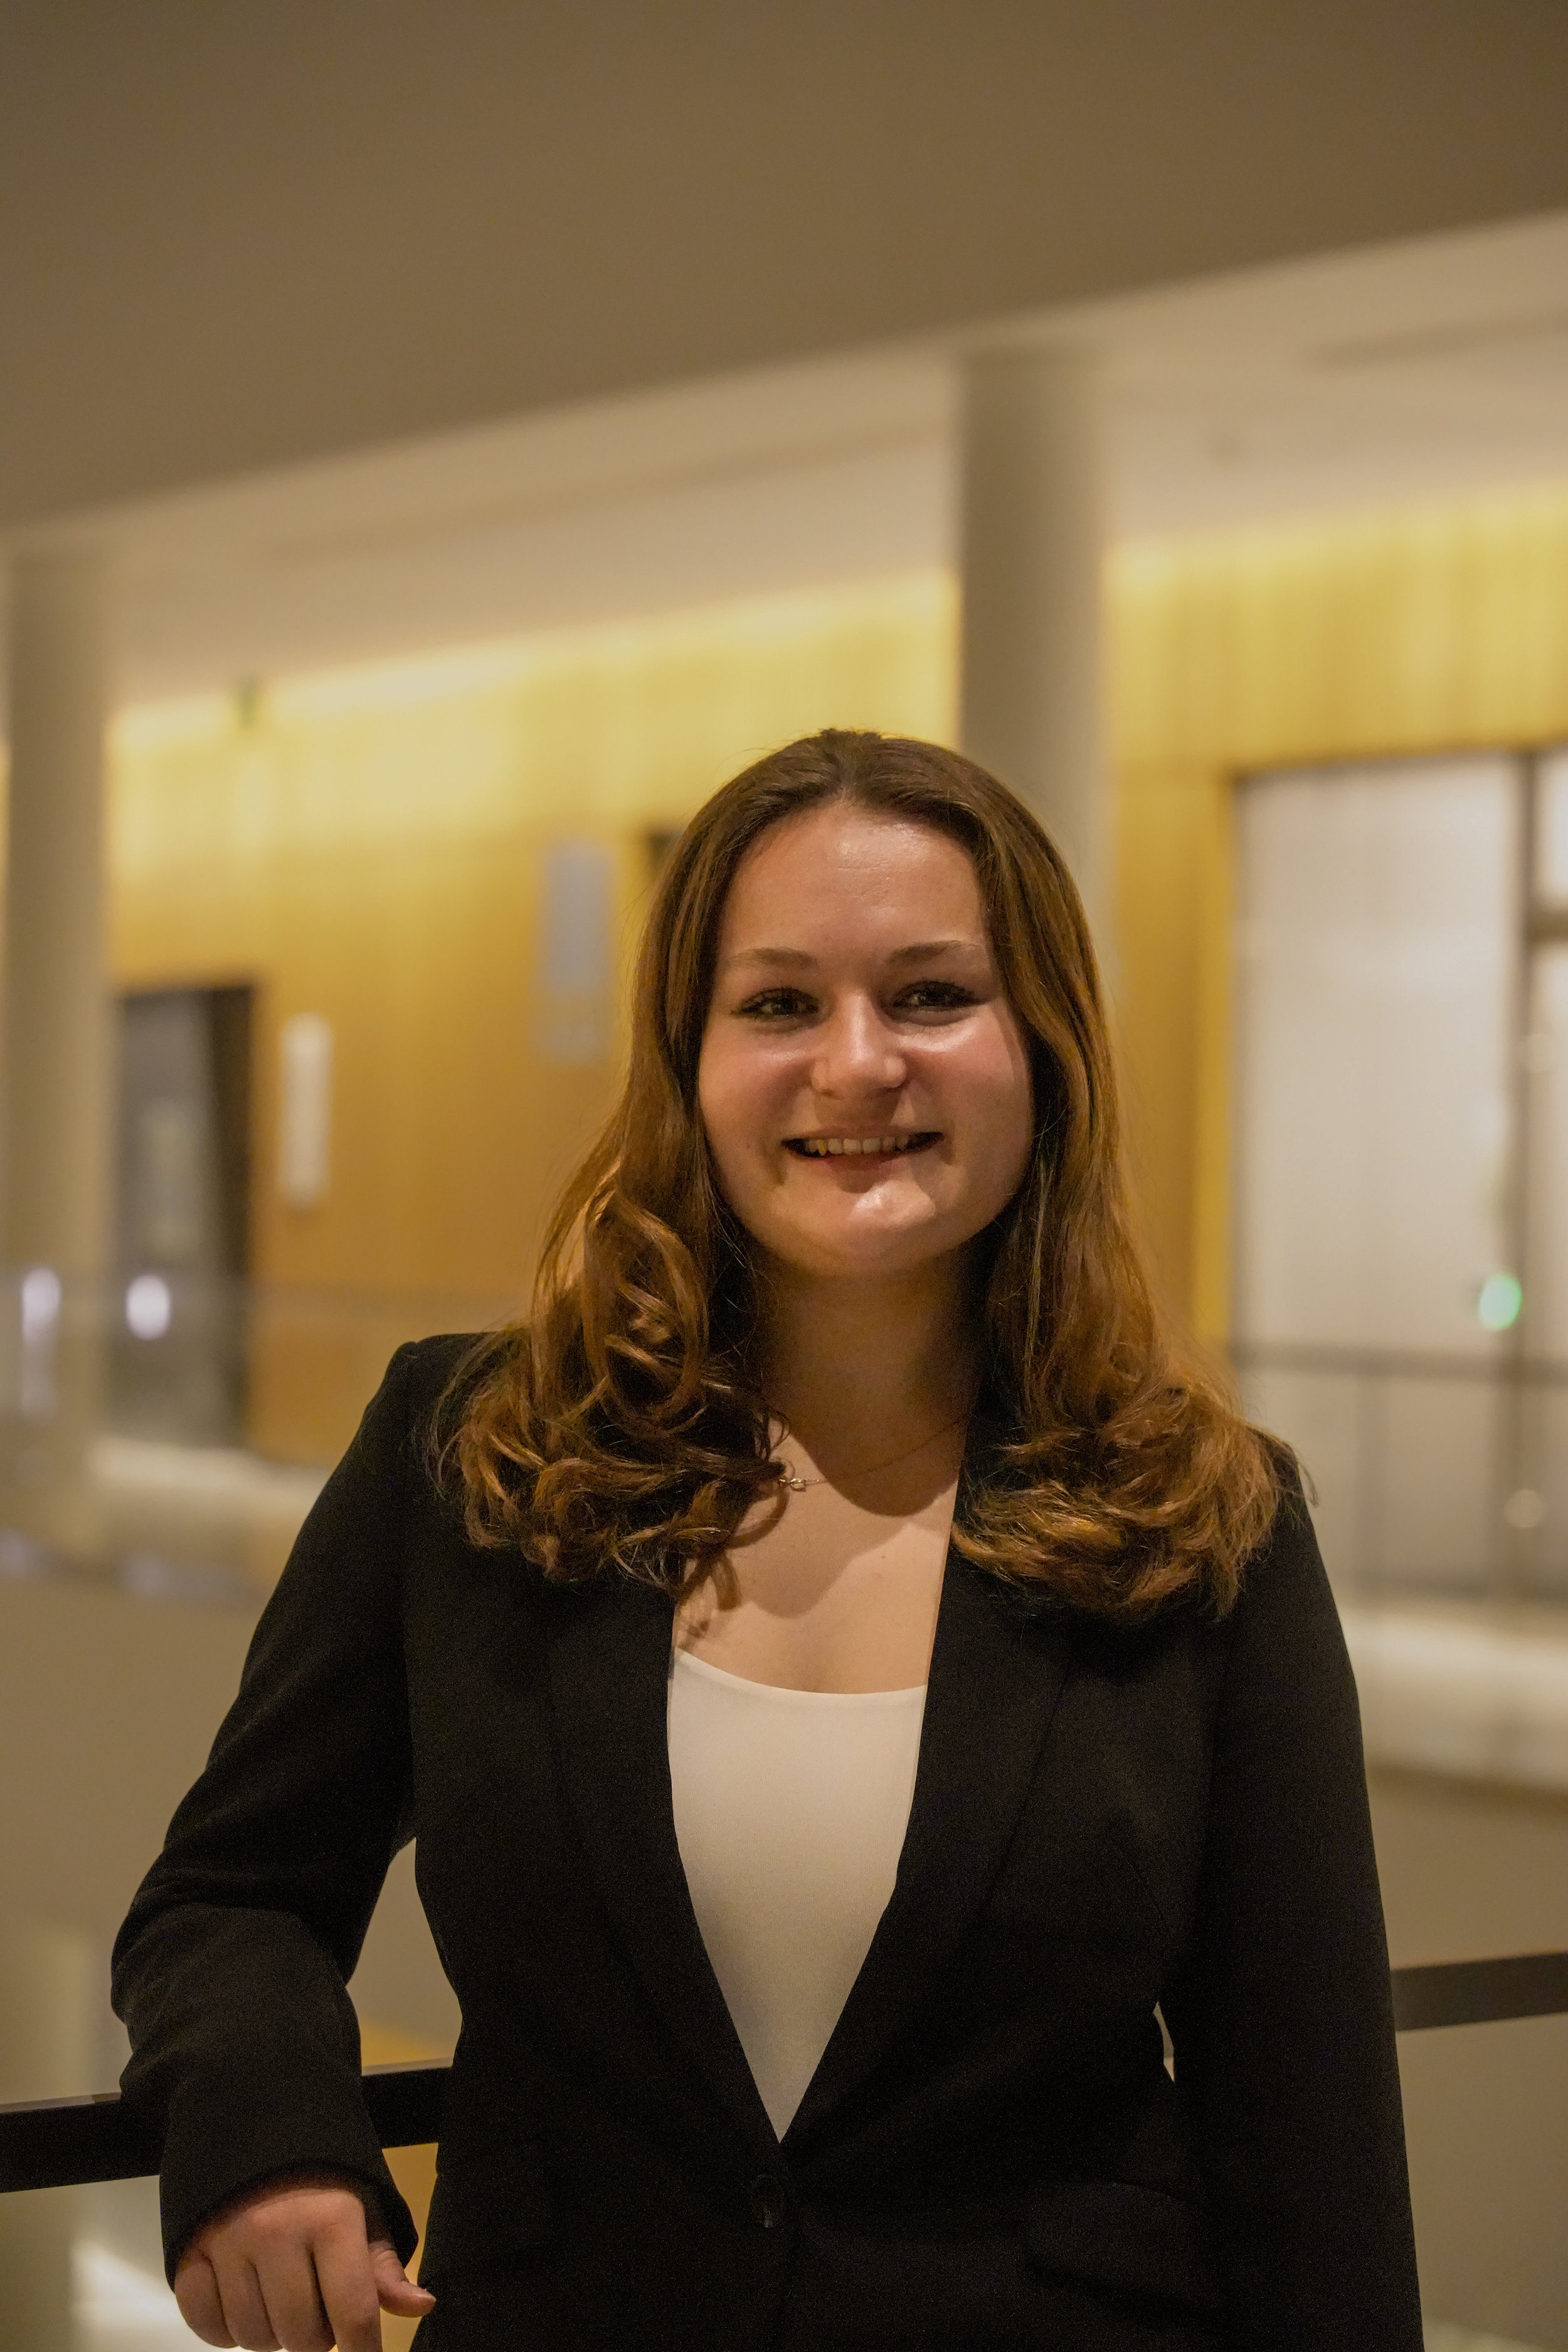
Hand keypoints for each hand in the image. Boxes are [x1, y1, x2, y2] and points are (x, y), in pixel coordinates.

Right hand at [174, 2172, 434, 2350]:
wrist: (254, 2125)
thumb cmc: (321, 2175)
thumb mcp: (363, 2209)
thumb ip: (384, 2266)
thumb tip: (421, 2305)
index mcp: (331, 2220)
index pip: (353, 2314)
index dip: (364, 2351)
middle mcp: (278, 2233)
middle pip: (302, 2337)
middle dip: (318, 2337)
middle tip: (319, 2308)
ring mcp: (229, 2244)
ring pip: (254, 2338)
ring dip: (273, 2334)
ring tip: (283, 2298)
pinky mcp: (189, 2252)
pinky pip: (206, 2327)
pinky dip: (225, 2331)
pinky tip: (244, 2302)